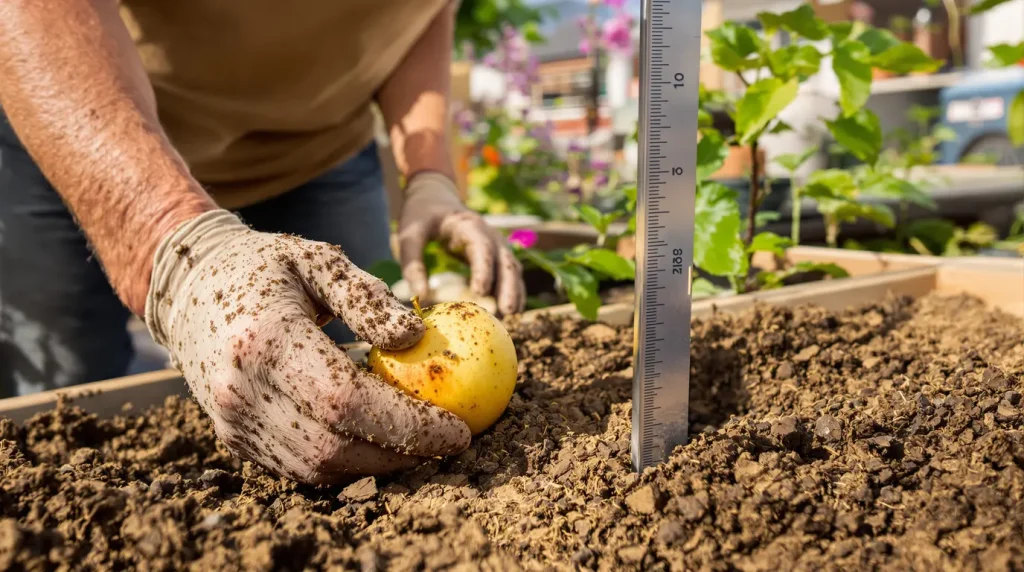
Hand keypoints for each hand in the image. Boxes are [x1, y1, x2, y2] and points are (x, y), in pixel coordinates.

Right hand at [144, 210, 470, 483]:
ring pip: (318, 468)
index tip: (459, 429)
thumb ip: (366, 298)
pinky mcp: (234, 438)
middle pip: (335, 447)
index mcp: (265, 341)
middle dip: (402, 454)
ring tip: (422, 443)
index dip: (408, 425)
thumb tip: (417, 336)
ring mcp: (234, 421)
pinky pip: (299, 467)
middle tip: (449, 442)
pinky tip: (379, 442)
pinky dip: (347, 462)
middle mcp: (242, 390)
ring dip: (379, 464)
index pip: (347, 402)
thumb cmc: (264, 267)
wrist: (186, 288)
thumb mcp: (317, 260)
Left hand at [397, 172, 525, 315]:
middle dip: (509, 287)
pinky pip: (509, 274)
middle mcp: (489, 234)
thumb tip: (420, 297)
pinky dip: (512, 292)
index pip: (482, 247)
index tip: (480, 292)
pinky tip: (509, 314)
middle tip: (507, 312)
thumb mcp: (409, 235)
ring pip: (512, 269)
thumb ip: (412, 263)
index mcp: (469, 225)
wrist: (435, 198)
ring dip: (514, 292)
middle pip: (506, 261)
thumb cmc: (421, 216)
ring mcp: (496, 245)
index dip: (484, 269)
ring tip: (511, 318)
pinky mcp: (495, 256)